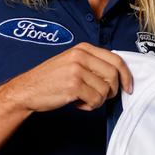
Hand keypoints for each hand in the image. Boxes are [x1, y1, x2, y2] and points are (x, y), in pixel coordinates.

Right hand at [4, 43, 133, 112]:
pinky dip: (89, 106)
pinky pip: (95, 100)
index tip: (128, 88)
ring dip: (97, 100)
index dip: (126, 76)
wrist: (26, 90)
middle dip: (111, 91)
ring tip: (83, 99)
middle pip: (114, 75)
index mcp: (83, 48)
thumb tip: (118, 74)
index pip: (116, 60)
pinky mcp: (73, 86)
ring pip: (105, 90)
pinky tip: (77, 103)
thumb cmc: (50, 79)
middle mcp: (81, 56)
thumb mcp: (72, 62)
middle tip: (100, 97)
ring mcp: (76, 70)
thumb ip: (92, 64)